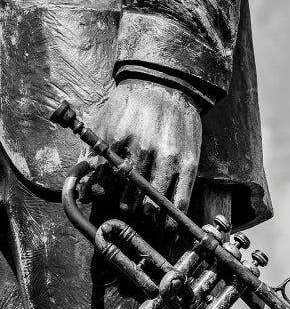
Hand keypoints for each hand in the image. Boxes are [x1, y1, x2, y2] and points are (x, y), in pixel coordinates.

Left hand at [82, 79, 201, 213]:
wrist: (166, 85)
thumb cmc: (131, 105)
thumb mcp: (102, 122)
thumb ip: (88, 156)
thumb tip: (82, 191)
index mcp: (117, 139)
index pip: (103, 183)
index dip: (101, 195)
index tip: (104, 197)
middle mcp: (142, 150)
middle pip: (128, 197)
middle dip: (124, 205)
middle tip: (125, 205)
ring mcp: (168, 158)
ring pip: (153, 203)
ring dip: (146, 214)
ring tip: (144, 213)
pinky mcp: (188, 163)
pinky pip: (179, 198)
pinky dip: (171, 216)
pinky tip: (166, 224)